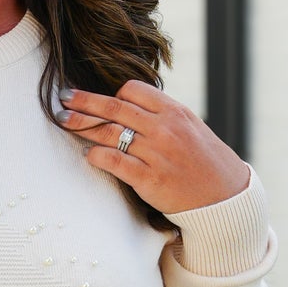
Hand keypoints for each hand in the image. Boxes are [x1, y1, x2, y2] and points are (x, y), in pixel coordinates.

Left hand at [57, 80, 251, 216]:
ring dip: (82, 125)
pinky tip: (88, 154)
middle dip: (83, 101)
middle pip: (114, 108)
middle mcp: (164, 129)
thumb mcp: (190, 126)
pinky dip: (97, 155)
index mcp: (174, 112)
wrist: (225, 197)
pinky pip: (114, 162)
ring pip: (109, 133)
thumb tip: (127, 102)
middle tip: (62, 98)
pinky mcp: (149, 180)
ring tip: (64, 121)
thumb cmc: (204, 160)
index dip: (113, 94)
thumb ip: (162, 114)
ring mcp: (156, 154)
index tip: (101, 100)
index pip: (133, 90)